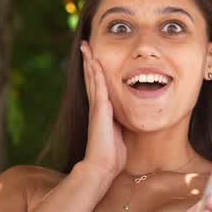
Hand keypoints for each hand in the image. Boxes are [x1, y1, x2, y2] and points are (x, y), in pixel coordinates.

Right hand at [78, 41, 125, 181]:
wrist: (102, 166)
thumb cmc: (112, 155)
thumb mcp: (119, 135)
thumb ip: (120, 125)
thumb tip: (127, 123)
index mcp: (102, 111)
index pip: (97, 87)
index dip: (95, 72)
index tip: (92, 58)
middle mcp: (97, 107)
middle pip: (91, 78)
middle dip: (88, 61)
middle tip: (84, 45)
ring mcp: (98, 107)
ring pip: (92, 79)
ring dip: (89, 62)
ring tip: (85, 47)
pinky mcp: (100, 109)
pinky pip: (99, 86)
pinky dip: (96, 73)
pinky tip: (94, 61)